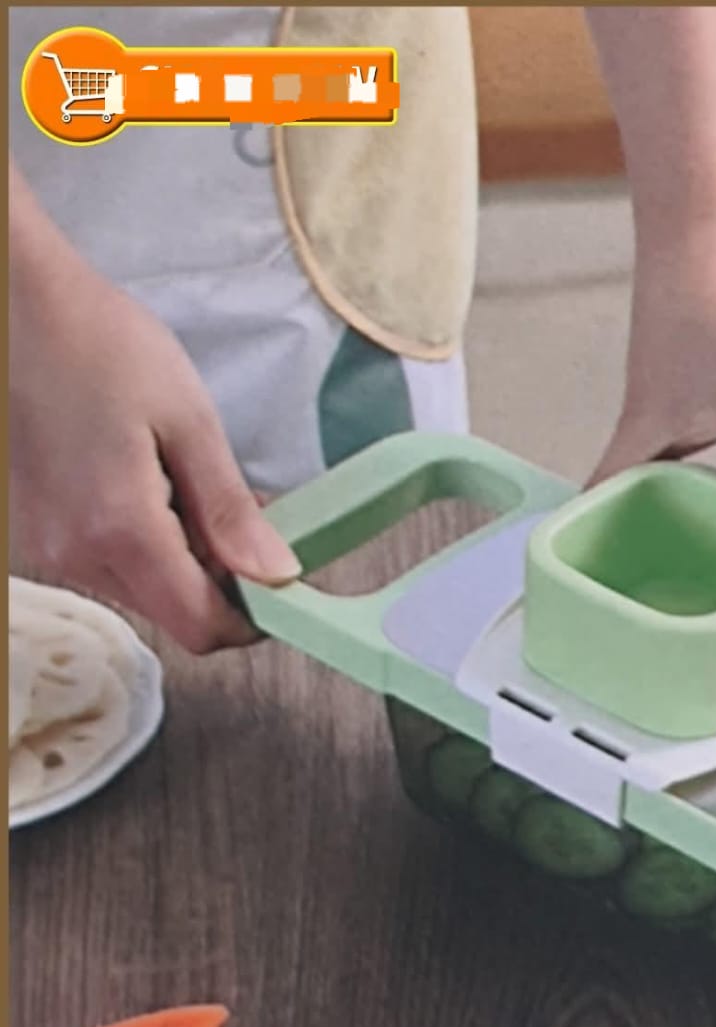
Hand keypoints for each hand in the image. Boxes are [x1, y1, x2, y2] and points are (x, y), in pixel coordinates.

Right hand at [9, 271, 301, 653]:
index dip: (251, 618)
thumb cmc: (100, 344)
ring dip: (184, 557)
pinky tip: (154, 482)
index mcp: (119, 530)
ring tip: (196, 485)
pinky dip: (144, 539)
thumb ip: (230, 509)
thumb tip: (277, 573)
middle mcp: (73, 553)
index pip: (199, 627)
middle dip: (222, 579)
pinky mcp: (31, 529)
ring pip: (139, 588)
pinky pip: (105, 560)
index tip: (284, 582)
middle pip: (171, 611)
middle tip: (250, 515)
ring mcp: (45, 544)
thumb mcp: (189, 421)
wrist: (12, 305)